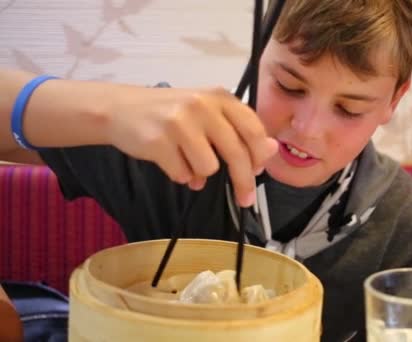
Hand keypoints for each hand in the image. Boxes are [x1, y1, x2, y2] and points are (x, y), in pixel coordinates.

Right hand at [107, 86, 276, 206]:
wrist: (121, 108)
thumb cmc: (171, 113)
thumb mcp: (207, 113)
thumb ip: (238, 130)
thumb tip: (272, 149)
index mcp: (220, 96)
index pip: (253, 129)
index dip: (259, 155)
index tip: (259, 172)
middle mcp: (202, 106)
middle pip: (236, 152)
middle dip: (243, 181)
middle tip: (245, 200)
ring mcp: (179, 122)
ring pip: (209, 168)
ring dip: (199, 173)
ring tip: (185, 159)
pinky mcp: (158, 141)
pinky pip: (183, 175)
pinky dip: (179, 175)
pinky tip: (169, 160)